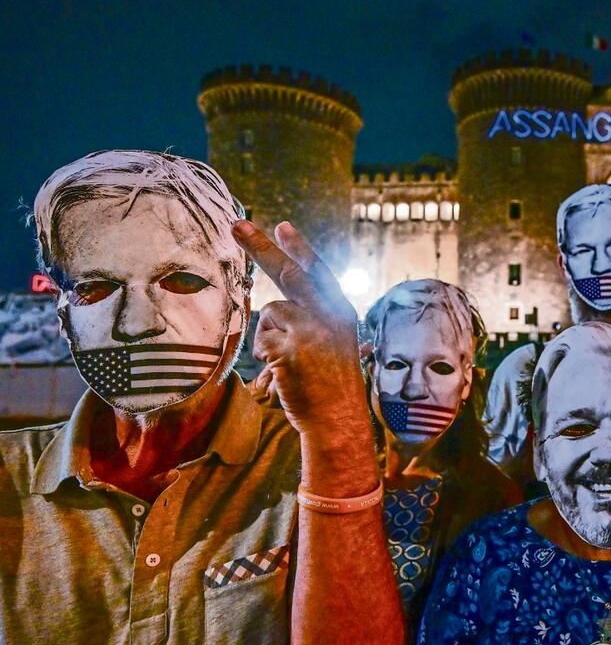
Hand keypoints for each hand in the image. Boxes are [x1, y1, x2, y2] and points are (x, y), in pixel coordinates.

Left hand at [232, 220, 369, 439]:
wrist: (338, 419)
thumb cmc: (332, 386)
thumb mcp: (336, 343)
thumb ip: (315, 318)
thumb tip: (276, 304)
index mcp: (340, 312)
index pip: (317, 272)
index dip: (299, 248)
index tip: (282, 226)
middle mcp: (328, 314)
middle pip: (288, 273)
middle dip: (260, 246)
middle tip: (235, 224)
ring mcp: (309, 330)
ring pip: (270, 312)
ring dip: (270, 335)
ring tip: (290, 360)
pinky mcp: (289, 348)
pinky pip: (261, 340)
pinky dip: (266, 356)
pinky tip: (284, 371)